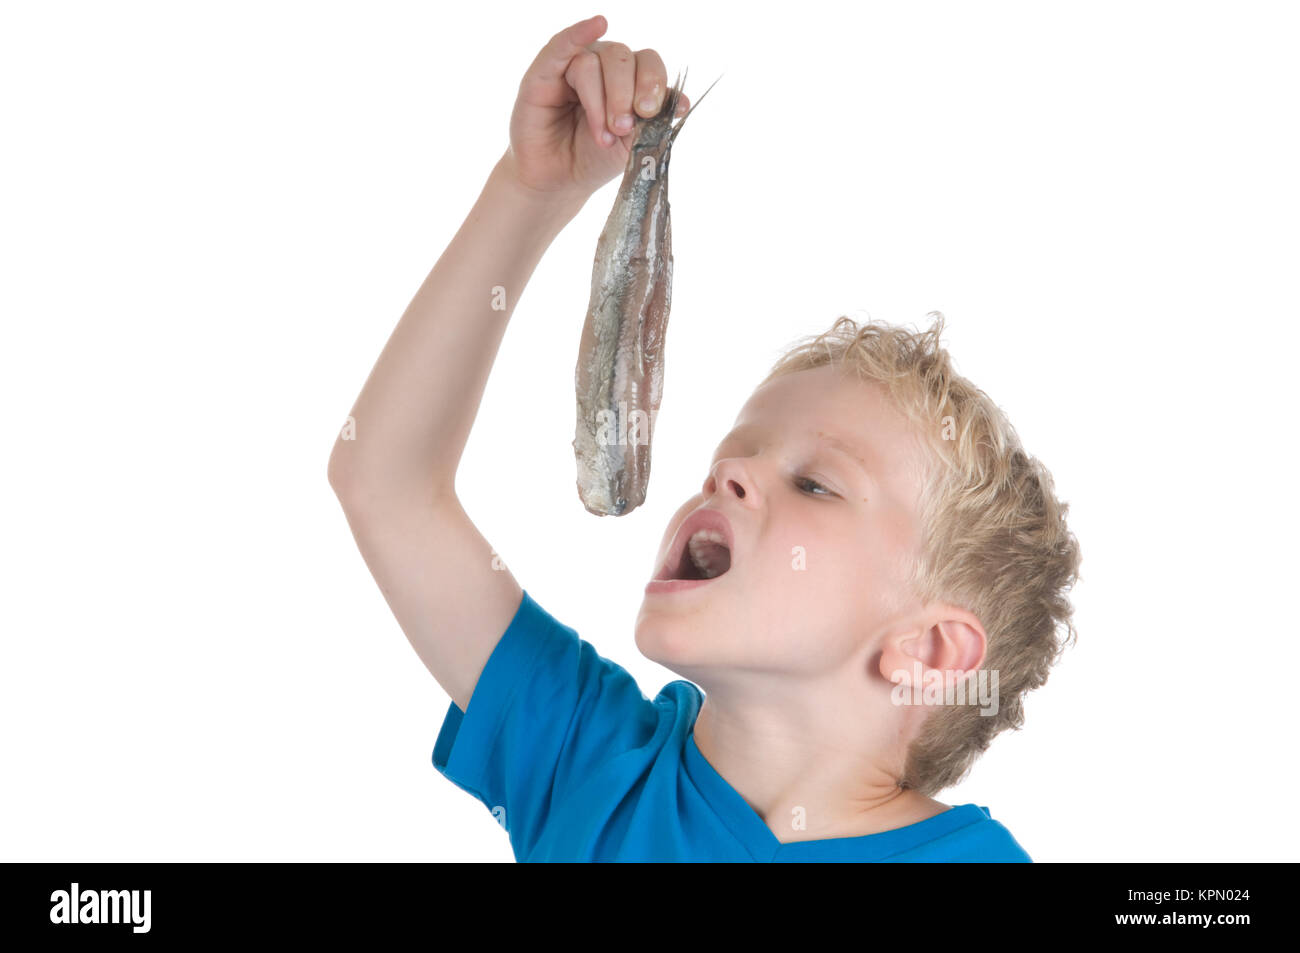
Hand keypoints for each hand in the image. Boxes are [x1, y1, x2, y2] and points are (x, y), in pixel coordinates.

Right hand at [504, 15, 688, 202]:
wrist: (558, 182)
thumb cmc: (594, 159)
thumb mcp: (632, 145)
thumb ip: (654, 122)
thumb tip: (682, 102)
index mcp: (629, 80)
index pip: (648, 64)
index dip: (652, 84)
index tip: (649, 112)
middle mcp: (602, 67)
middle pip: (622, 58)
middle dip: (625, 94)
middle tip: (621, 127)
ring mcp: (572, 67)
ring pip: (593, 62)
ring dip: (600, 101)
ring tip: (601, 135)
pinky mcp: (544, 73)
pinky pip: (562, 44)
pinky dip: (579, 33)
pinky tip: (597, 24)